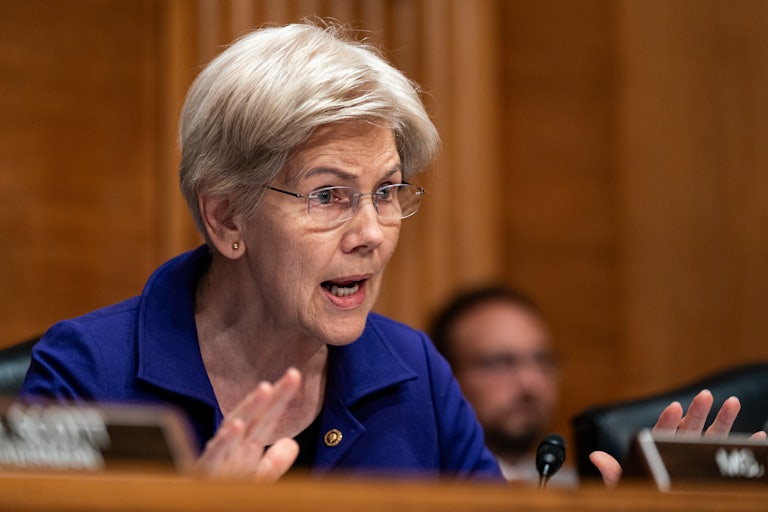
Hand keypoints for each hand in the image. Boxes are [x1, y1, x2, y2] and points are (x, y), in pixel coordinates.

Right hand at [195, 368, 301, 481]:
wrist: (202, 503)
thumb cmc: (224, 488)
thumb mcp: (256, 478)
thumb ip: (275, 462)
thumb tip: (292, 442)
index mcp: (247, 446)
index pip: (268, 418)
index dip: (282, 397)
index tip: (296, 375)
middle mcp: (234, 446)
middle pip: (255, 416)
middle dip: (272, 395)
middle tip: (293, 374)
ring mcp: (220, 457)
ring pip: (234, 427)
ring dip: (249, 408)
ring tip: (266, 389)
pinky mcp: (205, 472)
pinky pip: (214, 454)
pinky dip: (224, 440)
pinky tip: (236, 426)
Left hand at [589, 389, 767, 486]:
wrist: (653, 499)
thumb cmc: (639, 490)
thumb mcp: (625, 484)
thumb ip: (614, 473)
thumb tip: (596, 458)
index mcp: (654, 450)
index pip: (661, 432)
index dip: (667, 421)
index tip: (674, 406)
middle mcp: (676, 450)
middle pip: (688, 428)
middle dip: (698, 412)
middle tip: (706, 394)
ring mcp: (694, 458)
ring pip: (710, 437)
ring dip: (723, 420)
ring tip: (733, 402)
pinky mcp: (709, 469)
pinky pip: (727, 456)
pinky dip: (743, 445)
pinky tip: (757, 435)